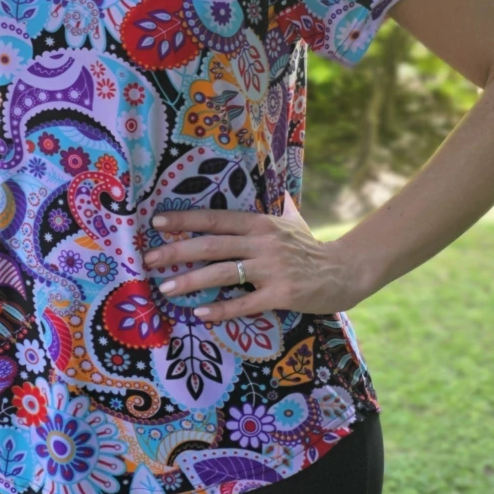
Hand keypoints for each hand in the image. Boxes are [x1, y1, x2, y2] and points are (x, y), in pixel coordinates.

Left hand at [142, 191, 366, 323]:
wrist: (345, 271)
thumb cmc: (311, 247)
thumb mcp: (290, 220)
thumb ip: (271, 206)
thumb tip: (266, 180)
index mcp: (260, 223)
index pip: (215, 218)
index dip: (185, 219)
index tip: (157, 221)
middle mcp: (263, 242)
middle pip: (212, 245)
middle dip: (177, 251)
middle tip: (149, 259)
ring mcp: (272, 269)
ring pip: (223, 273)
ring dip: (191, 281)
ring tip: (166, 288)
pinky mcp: (282, 295)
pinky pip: (245, 303)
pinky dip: (221, 309)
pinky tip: (201, 314)